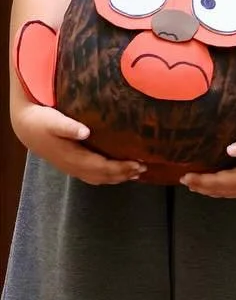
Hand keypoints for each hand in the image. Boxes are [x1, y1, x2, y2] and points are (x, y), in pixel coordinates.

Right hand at [10, 101, 143, 184]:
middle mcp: (74, 167)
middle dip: (124, 173)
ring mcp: (72, 168)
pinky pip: (94, 176)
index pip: (102, 167)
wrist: (26, 128)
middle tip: (144, 168)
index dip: (121, 168)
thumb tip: (84, 131)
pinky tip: (118, 174)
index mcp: (73, 157)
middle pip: (104, 176)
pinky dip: (108, 177)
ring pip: (99, 178)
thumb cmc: (42, 121)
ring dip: (118, 177)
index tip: (138, 164)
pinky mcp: (72, 166)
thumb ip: (69, 126)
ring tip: (137, 173)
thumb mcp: (53, 120)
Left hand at [181, 117, 235, 197]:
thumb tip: (229, 148)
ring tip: (198, 186)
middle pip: (222, 190)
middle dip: (203, 187)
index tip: (185, 176)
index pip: (220, 182)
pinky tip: (221, 185)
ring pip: (230, 192)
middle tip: (185, 181)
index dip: (202, 181)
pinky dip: (224, 189)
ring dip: (212, 190)